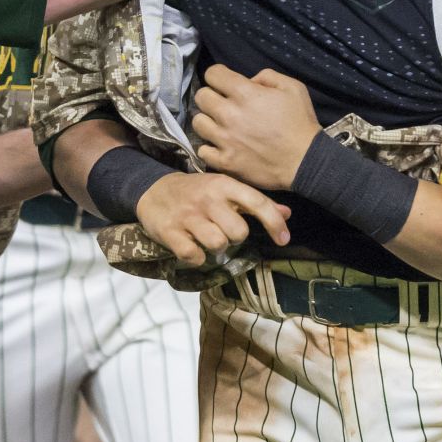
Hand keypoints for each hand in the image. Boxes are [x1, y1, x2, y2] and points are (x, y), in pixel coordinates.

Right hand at [137, 172, 291, 266]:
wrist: (153, 189)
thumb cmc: (197, 192)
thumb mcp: (225, 189)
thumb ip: (255, 202)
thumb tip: (287, 213)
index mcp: (223, 185)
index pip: (257, 202)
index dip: (274, 222)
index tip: (283, 239)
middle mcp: (207, 199)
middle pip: (238, 232)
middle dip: (235, 237)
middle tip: (224, 231)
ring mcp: (187, 216)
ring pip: (218, 244)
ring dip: (216, 248)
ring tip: (207, 238)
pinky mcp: (170, 232)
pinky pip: (194, 256)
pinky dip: (196, 257)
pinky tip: (192, 246)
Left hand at [192, 66, 321, 191]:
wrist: (306, 162)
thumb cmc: (301, 123)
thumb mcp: (293, 88)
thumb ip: (267, 76)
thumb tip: (249, 80)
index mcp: (245, 93)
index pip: (212, 74)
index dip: (218, 75)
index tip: (225, 83)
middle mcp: (229, 114)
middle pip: (201, 97)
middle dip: (211, 96)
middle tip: (223, 104)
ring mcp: (224, 139)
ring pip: (197, 122)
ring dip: (207, 121)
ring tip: (220, 126)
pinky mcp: (225, 161)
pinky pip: (202, 150)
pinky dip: (209, 147)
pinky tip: (220, 146)